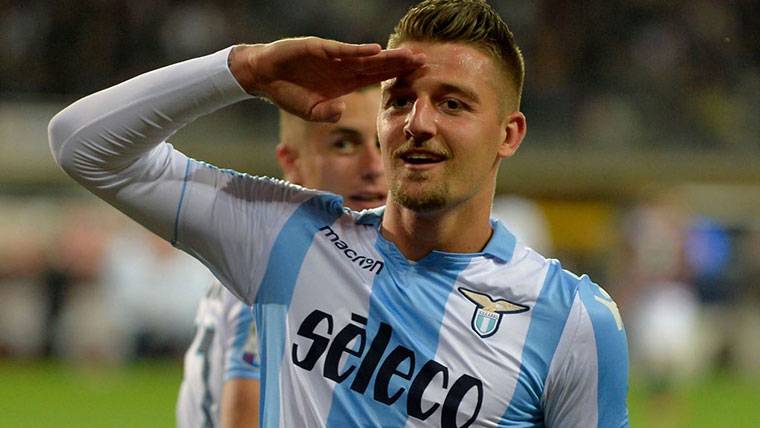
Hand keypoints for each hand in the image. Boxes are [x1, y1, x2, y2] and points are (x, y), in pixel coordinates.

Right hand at [230, 37, 424, 121]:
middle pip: (378, 66)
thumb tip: (341, 111)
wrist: (264, 77)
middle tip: (426, 62)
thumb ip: (327, 113)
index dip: (397, 77)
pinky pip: (342, 51)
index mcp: (345, 83)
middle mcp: (344, 68)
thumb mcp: (310, 111)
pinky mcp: (318, 49)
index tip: (419, 78)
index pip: (377, 79)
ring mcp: (333, 57)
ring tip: (408, 55)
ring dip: (387, 56)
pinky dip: (358, 51)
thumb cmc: (288, 94)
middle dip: (401, 64)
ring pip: (365, 57)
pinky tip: (376, 51)